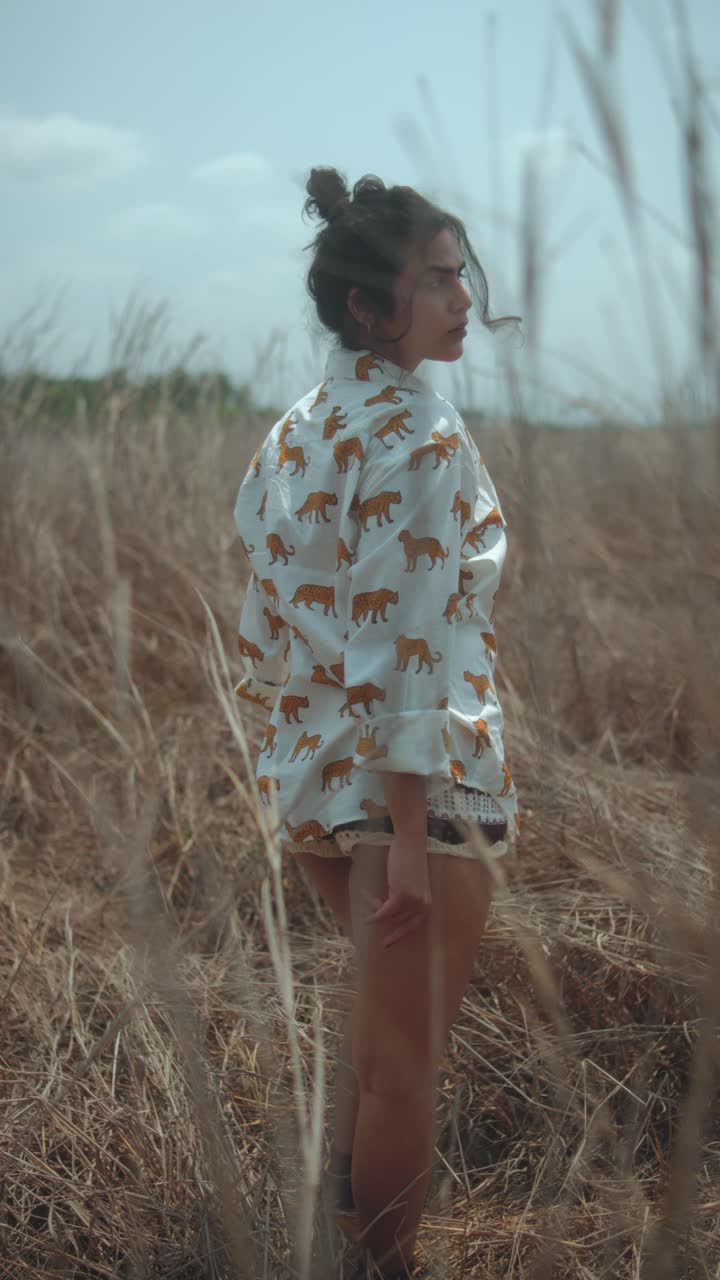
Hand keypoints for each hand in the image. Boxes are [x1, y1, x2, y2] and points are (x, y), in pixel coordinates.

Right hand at [363, 833, 431, 947]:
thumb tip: (386, 912)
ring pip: (389, 915)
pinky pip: (384, 911)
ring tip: (365, 896)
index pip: (412, 926)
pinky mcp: (401, 895)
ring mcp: (413, 901)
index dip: (399, 935)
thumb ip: (404, 898)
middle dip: (381, 914)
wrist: (411, 842)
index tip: (387, 943)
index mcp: (427, 903)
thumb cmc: (409, 858)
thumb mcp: (410, 882)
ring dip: (374, 908)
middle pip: (396, 920)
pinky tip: (366, 919)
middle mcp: (422, 905)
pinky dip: (374, 916)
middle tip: (368, 910)